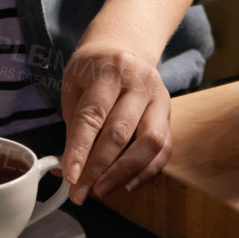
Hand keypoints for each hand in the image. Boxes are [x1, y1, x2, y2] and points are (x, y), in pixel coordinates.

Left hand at [58, 39, 172, 203]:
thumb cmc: (93, 69)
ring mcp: (159, 99)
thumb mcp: (74, 85)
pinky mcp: (170, 115)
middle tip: (81, 192)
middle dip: (98, 169)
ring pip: (151, 143)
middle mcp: (139, 83)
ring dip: (124, 174)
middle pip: (121, 132)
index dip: (81, 149)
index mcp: (110, 71)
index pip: (93, 115)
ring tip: (101, 190)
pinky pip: (164, 150)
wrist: (124, 45)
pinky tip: (126, 184)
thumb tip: (68, 170)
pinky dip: (146, 172)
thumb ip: (74, 126)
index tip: (70, 177)